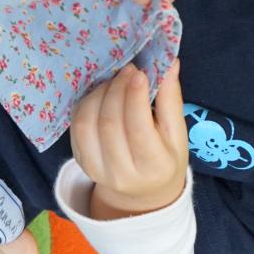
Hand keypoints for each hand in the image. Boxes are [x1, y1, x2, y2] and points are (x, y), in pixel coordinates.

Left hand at [70, 61, 187, 216]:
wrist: (143, 190)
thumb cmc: (164, 157)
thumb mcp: (177, 133)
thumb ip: (172, 100)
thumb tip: (170, 63)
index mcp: (154, 166)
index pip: (138, 129)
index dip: (135, 97)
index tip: (139, 73)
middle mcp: (122, 174)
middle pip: (110, 124)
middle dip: (117, 90)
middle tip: (127, 70)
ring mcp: (97, 170)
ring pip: (87, 124)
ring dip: (99, 94)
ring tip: (114, 81)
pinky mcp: (81, 161)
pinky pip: (76, 127)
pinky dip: (86, 104)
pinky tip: (101, 94)